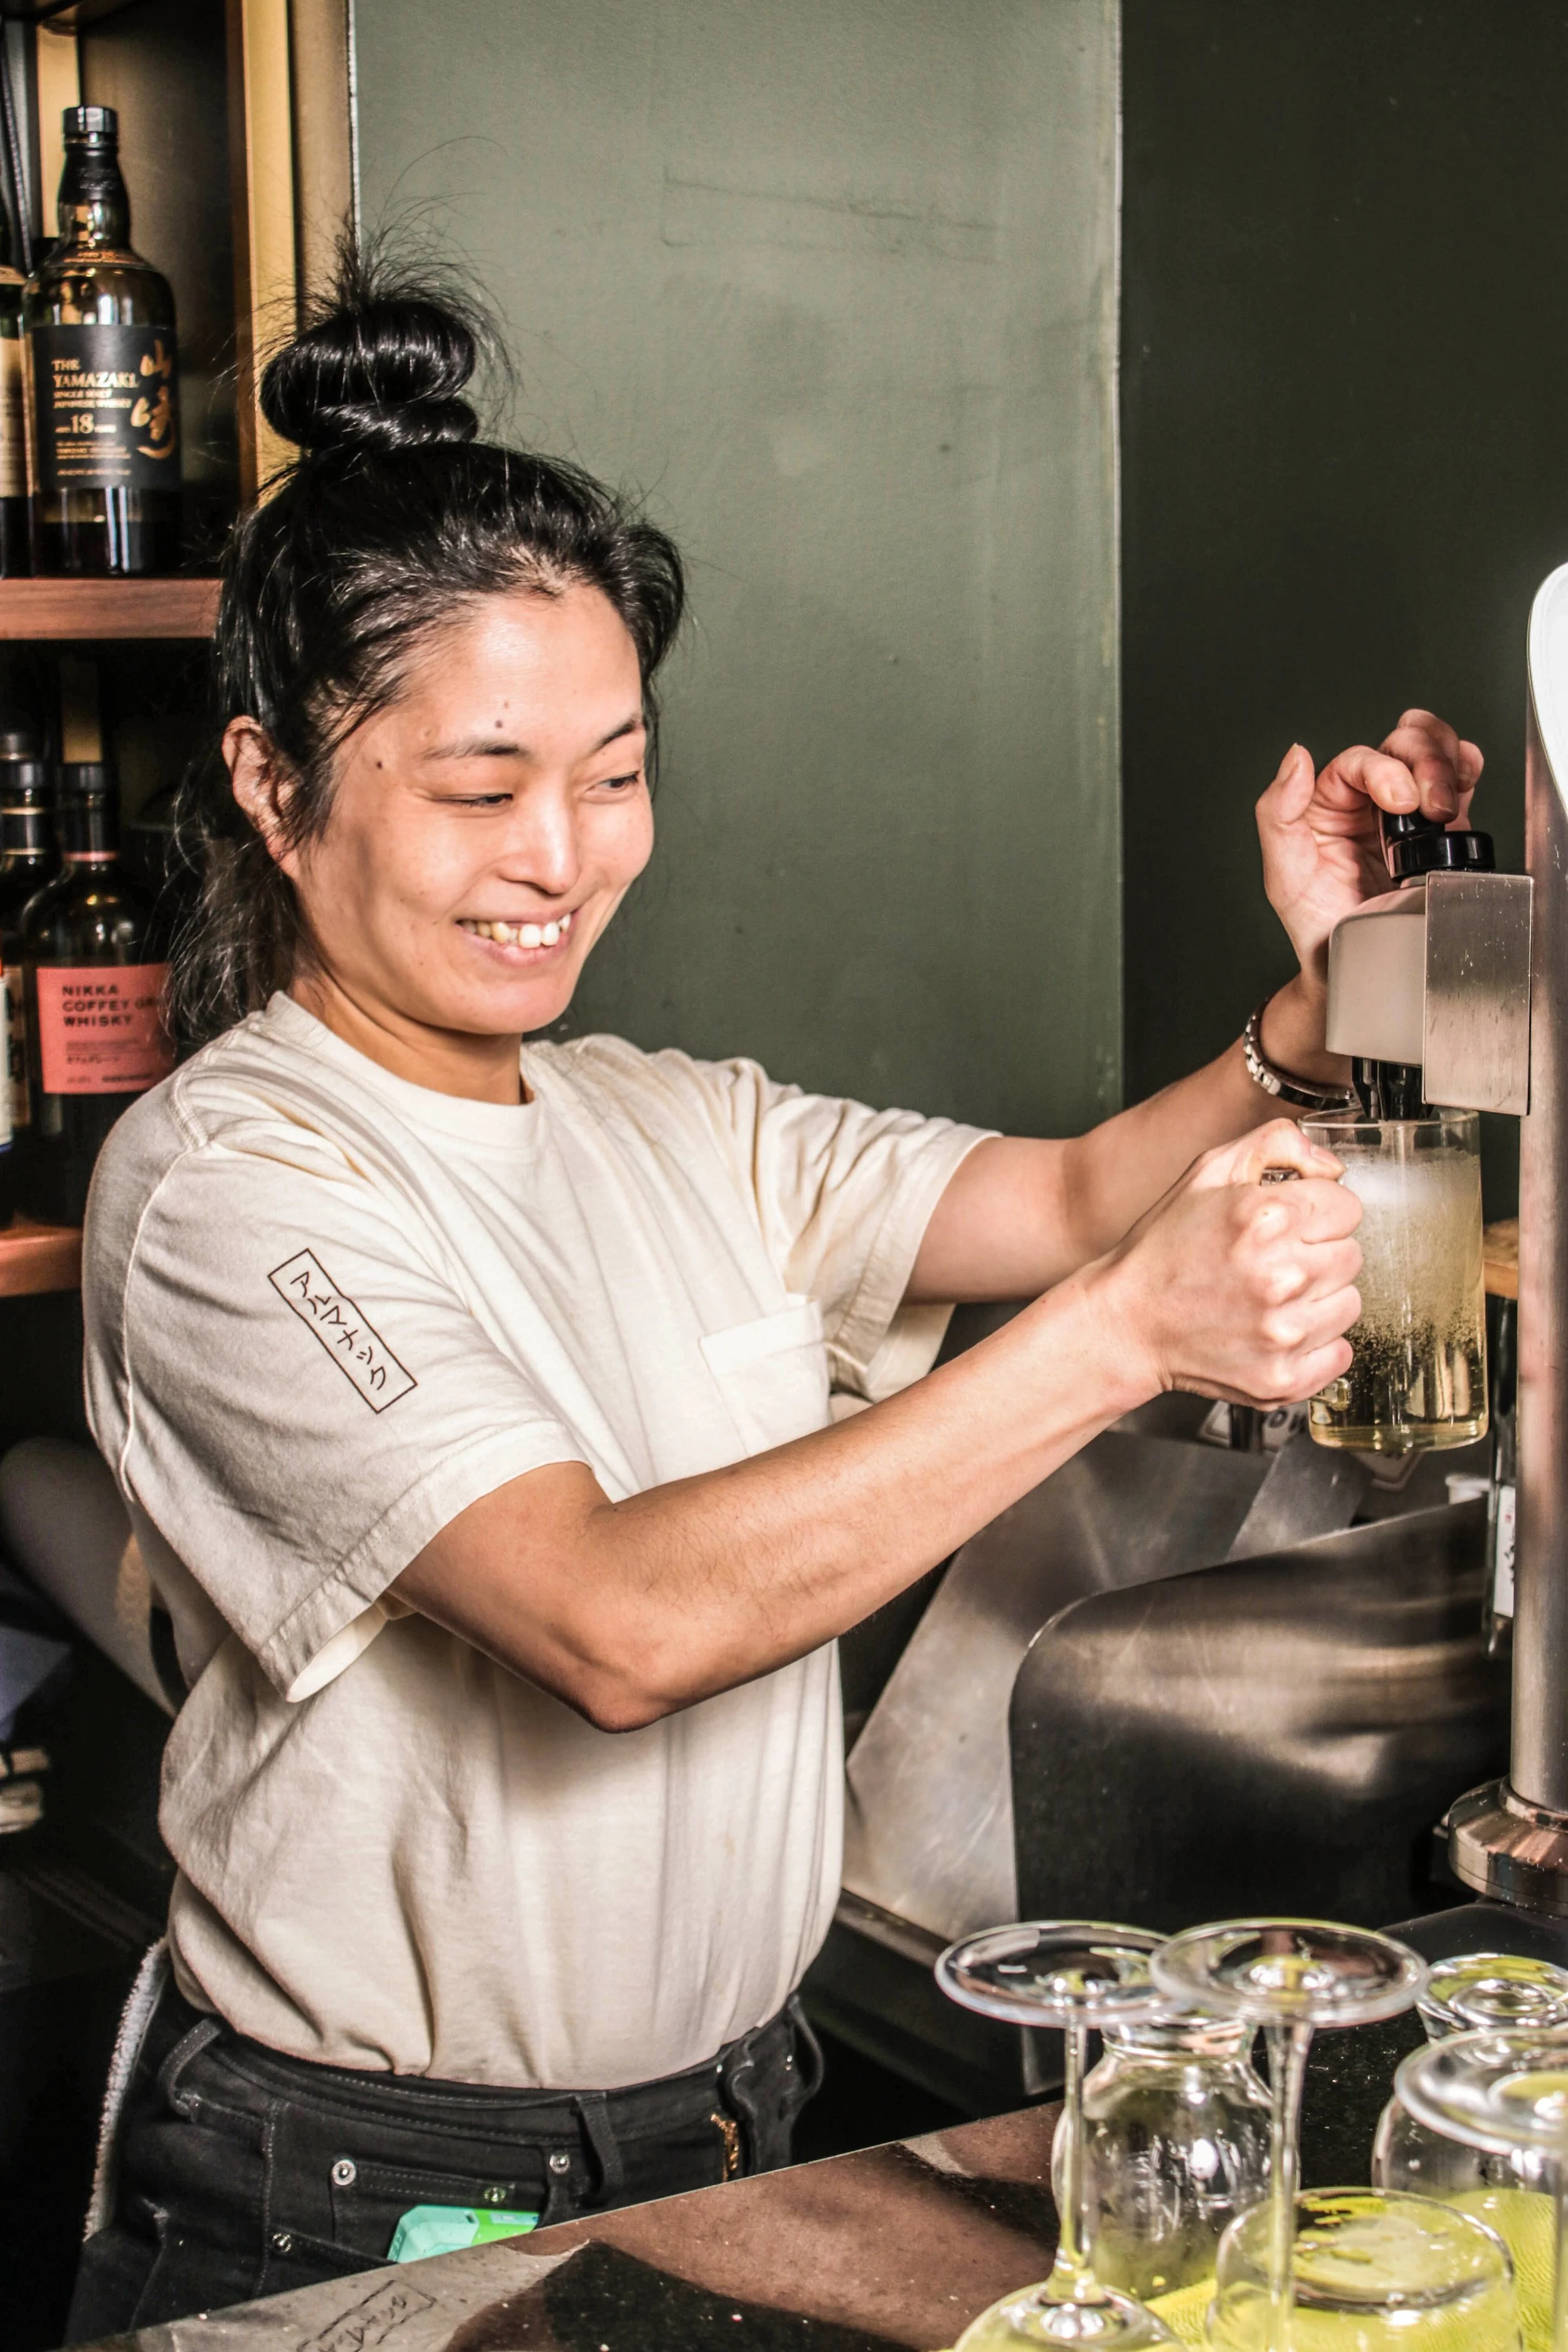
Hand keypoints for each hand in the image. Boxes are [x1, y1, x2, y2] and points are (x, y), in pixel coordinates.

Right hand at [1099, 1118, 1361, 1405]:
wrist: (1126, 1323)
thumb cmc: (1164, 1249)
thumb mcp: (1208, 1172)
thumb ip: (1277, 1144)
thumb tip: (1333, 1166)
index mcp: (1266, 1218)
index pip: (1348, 1208)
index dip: (1319, 1212)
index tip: (1290, 1225)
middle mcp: (1280, 1277)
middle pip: (1351, 1256)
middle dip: (1317, 1254)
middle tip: (1272, 1262)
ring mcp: (1283, 1332)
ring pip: (1349, 1304)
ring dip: (1318, 1299)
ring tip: (1270, 1297)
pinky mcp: (1284, 1377)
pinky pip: (1340, 1353)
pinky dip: (1316, 1345)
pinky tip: (1274, 1330)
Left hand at [1257, 709, 1482, 990]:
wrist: (1354, 973)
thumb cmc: (1316, 927)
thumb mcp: (1283, 875)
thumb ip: (1278, 813)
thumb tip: (1295, 757)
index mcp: (1327, 803)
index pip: (1360, 760)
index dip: (1384, 770)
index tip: (1400, 801)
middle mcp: (1366, 801)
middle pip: (1403, 745)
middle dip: (1425, 761)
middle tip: (1433, 805)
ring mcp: (1405, 813)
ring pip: (1432, 753)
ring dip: (1447, 764)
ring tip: (1447, 803)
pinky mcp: (1437, 831)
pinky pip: (1457, 784)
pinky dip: (1466, 769)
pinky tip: (1466, 779)